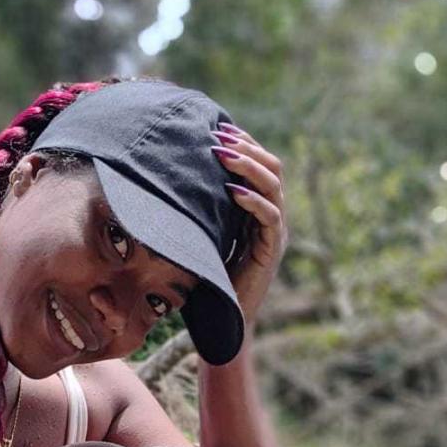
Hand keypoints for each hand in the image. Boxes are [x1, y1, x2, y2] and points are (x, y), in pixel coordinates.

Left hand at [209, 122, 288, 331]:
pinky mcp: (271, 250)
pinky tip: (231, 191)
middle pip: (273, 168)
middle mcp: (272, 216)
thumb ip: (200, 209)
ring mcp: (275, 232)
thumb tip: (171, 181)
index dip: (245, 144)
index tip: (219, 129)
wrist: (225, 317)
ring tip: (222, 155)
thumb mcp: (203, 233)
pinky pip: (269, 217)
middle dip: (246, 147)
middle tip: (218, 136)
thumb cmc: (209, 276)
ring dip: (248, 166)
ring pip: (274, 186)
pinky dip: (251, 201)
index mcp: (258, 209)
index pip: (261, 165)